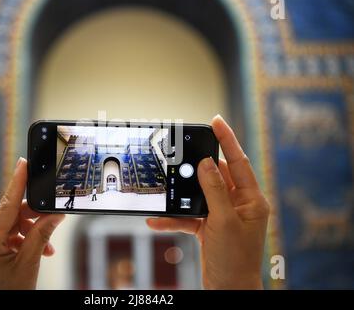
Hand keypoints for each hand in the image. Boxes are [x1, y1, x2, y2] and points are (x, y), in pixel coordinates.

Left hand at [0, 158, 64, 288]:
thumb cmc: (8, 294)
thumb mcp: (29, 263)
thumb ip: (42, 235)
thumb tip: (56, 213)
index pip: (6, 205)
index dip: (17, 182)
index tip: (24, 162)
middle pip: (11, 215)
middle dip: (34, 219)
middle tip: (54, 221)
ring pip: (11, 226)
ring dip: (31, 232)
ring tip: (46, 248)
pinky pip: (6, 236)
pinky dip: (23, 240)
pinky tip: (38, 251)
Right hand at [147, 115, 268, 288]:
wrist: (228, 290)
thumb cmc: (235, 260)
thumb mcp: (224, 221)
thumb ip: (215, 189)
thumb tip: (206, 163)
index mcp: (252, 200)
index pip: (239, 161)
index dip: (227, 139)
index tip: (215, 121)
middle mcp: (239, 204)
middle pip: (217, 175)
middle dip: (198, 167)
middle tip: (183, 154)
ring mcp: (223, 215)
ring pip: (201, 194)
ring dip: (183, 194)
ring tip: (168, 187)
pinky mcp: (209, 226)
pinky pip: (190, 215)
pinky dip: (175, 217)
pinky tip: (158, 220)